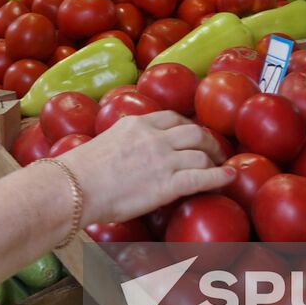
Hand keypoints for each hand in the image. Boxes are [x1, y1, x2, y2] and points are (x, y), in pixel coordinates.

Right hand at [55, 111, 234, 224]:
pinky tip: (229, 177)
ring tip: (221, 166)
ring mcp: (164, 159)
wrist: (75, 187)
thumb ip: (123, 139)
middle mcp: (154, 137)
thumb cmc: (81, 171)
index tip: (193, 134)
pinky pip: (203, 177)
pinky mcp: (168, 184)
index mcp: (138, 124)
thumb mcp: (105, 141)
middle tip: (214, 150)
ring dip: (215, 159)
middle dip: (208, 140)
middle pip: (194, 132)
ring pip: (201, 153)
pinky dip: (220, 176)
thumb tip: (125, 146)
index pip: (172, 118)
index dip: (188, 126)